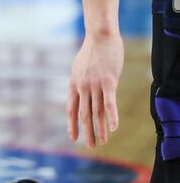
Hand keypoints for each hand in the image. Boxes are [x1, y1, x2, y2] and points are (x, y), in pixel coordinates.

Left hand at [67, 29, 123, 146]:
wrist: (100, 36)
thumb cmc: (91, 51)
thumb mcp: (79, 67)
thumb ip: (79, 81)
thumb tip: (78, 90)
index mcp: (74, 84)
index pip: (71, 109)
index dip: (72, 125)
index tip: (73, 138)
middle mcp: (82, 87)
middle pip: (84, 115)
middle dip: (86, 132)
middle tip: (90, 146)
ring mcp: (95, 85)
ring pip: (97, 112)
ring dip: (99, 130)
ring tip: (102, 143)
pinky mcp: (109, 82)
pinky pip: (109, 103)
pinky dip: (112, 116)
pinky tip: (113, 129)